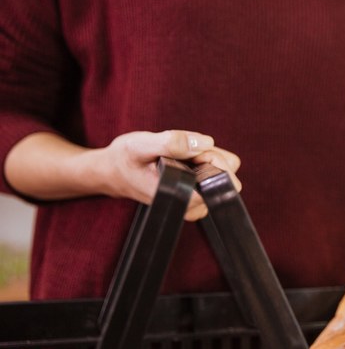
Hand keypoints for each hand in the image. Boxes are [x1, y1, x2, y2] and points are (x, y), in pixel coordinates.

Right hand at [97, 130, 241, 220]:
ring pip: (224, 171)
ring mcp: (198, 201)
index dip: (211, 159)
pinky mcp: (198, 192)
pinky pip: (216, 170)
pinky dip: (204, 158)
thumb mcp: (141, 145)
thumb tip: (206, 142)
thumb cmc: (125, 159)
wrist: (113, 171)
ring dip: (206, 156)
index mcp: (183, 198)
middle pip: (227, 174)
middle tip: (181, 151)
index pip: (222, 181)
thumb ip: (172, 143)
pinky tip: (182, 158)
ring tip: (178, 154)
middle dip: (209, 155)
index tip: (190, 152)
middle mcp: (194, 205)